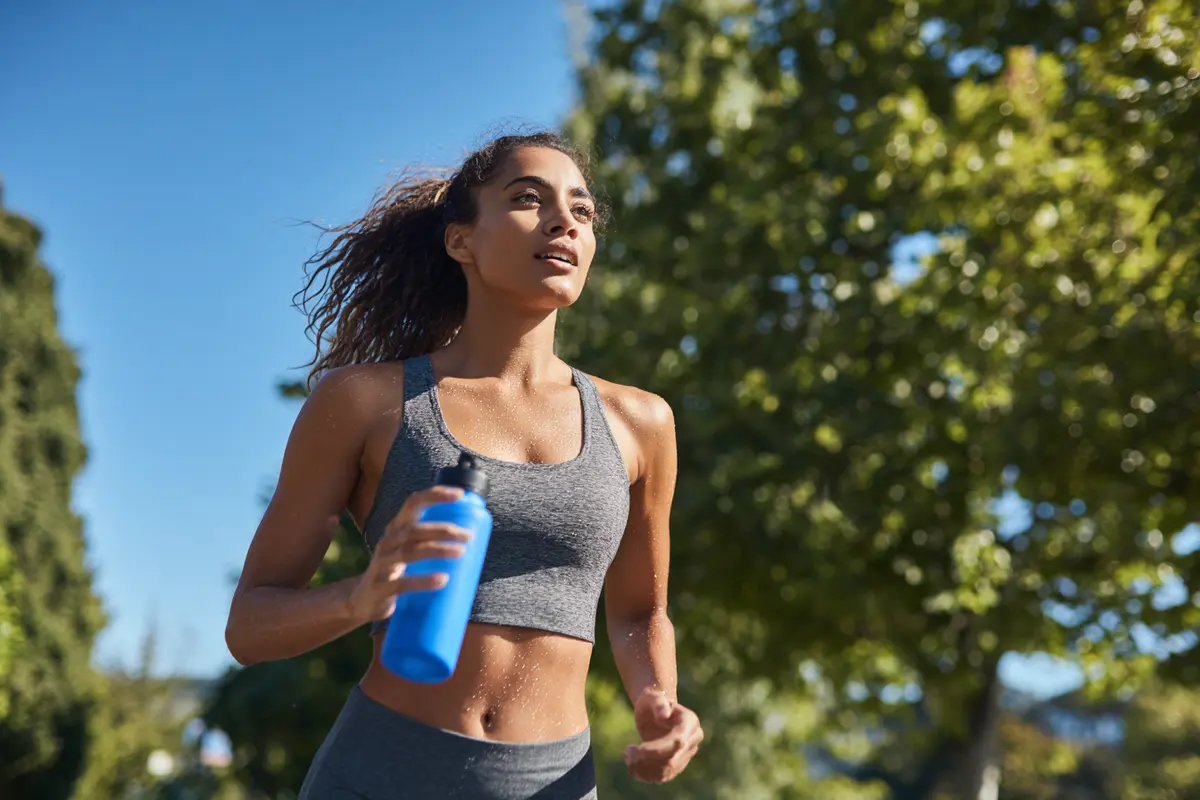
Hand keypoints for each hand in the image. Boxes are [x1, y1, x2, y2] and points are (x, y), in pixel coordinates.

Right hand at [346, 485, 470, 622]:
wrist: (362, 600)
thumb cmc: (395, 570)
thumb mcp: (408, 550)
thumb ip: (430, 541)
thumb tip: (471, 538)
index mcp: (396, 528)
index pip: (413, 503)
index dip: (435, 495)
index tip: (460, 495)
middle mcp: (387, 542)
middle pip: (415, 529)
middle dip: (443, 530)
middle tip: (468, 536)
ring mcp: (381, 564)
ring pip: (410, 552)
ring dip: (438, 550)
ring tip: (461, 552)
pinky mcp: (379, 588)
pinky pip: (403, 583)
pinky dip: (424, 581)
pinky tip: (443, 580)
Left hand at [623, 687, 702, 782]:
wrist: (655, 710)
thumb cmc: (653, 701)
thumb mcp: (653, 697)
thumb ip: (659, 703)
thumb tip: (664, 715)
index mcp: (690, 722)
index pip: (677, 742)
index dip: (657, 749)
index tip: (636, 749)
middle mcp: (693, 740)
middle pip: (672, 759)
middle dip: (647, 760)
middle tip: (626, 753)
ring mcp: (687, 754)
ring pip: (667, 771)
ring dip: (644, 769)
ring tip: (627, 758)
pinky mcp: (677, 764)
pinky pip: (663, 776)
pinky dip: (646, 775)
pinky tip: (633, 768)